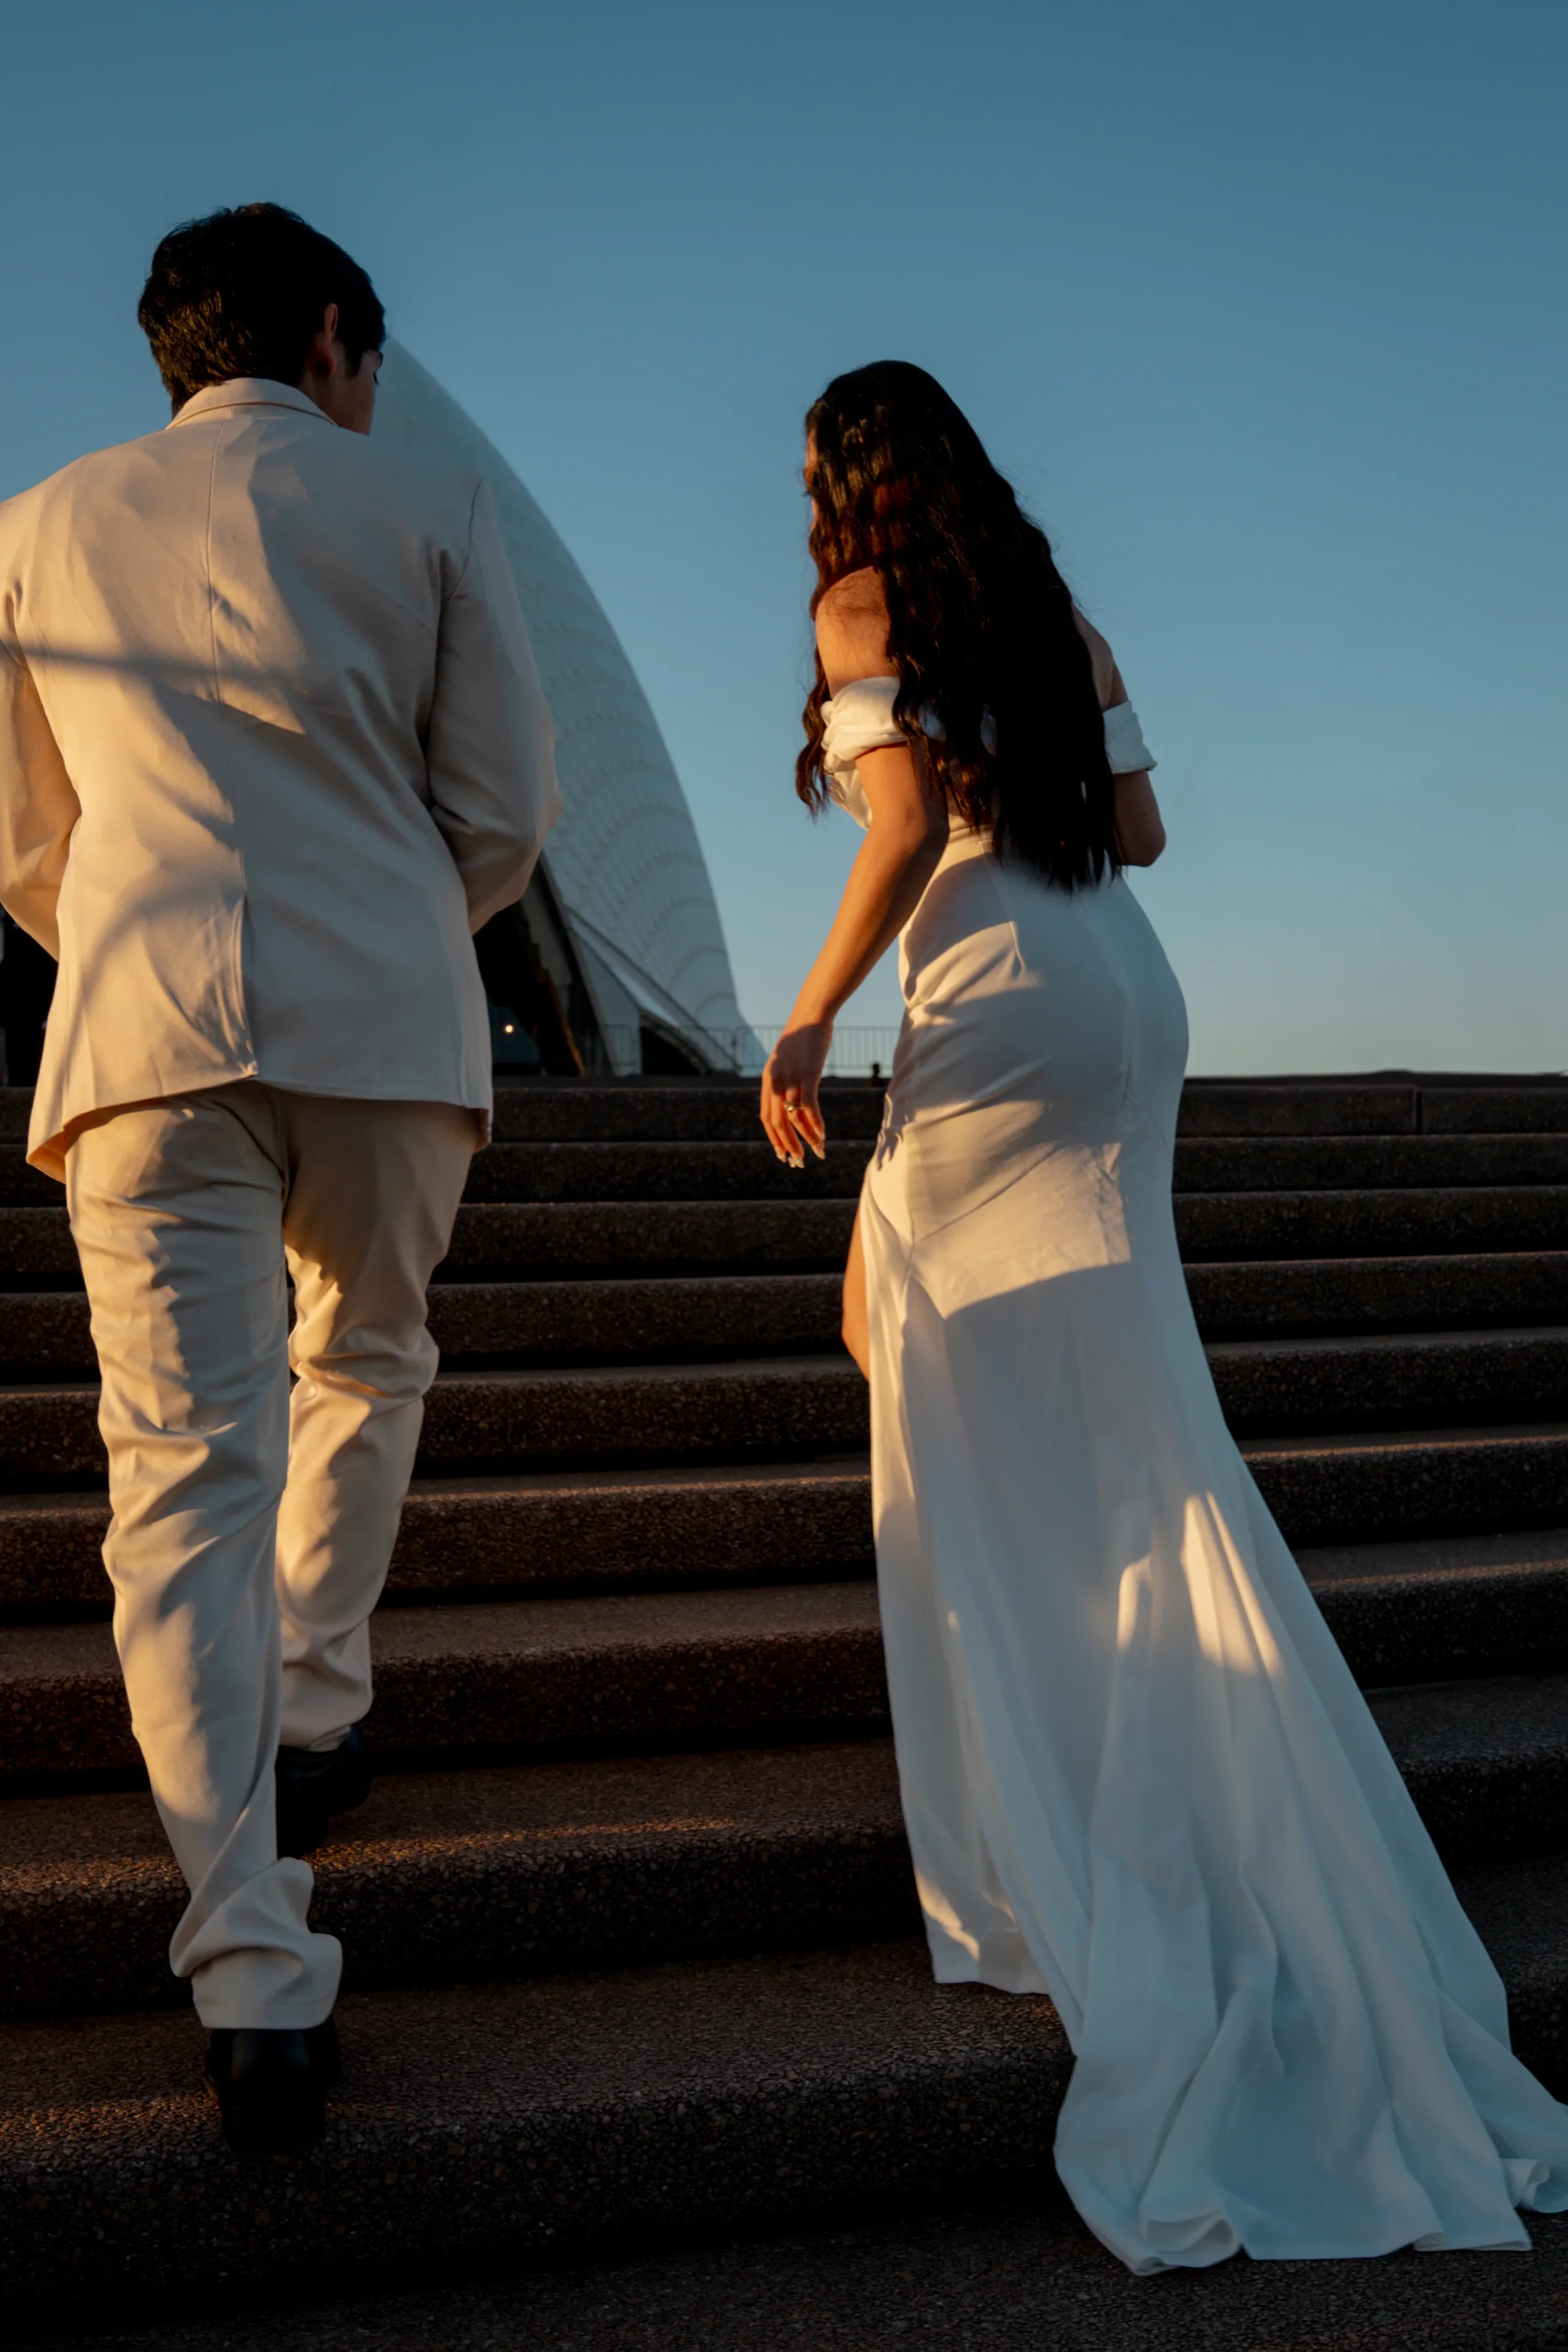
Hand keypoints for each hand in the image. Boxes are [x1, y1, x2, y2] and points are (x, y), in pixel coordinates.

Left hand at [760, 1016, 830, 1165]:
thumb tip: (791, 1100)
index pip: (766, 1117)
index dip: (773, 1138)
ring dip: (807, 1137)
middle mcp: (776, 1082)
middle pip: (778, 1122)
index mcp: (768, 1080)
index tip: (782, 1154)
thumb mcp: (786, 1061)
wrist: (810, 1015)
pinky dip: (815, 1123)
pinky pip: (809, 1106)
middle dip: (788, 1145)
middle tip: (798, 1160)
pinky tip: (823, 1133)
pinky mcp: (808, 1074)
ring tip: (818, 1150)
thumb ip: (784, 1081)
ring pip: (795, 1117)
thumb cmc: (802, 1038)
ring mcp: (791, 1078)